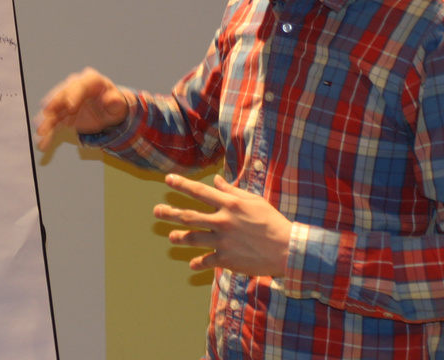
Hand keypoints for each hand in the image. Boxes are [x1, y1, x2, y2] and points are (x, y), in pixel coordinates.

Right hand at [35, 67, 130, 151]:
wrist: (107, 112)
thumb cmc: (113, 104)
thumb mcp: (119, 104)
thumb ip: (116, 102)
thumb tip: (113, 100)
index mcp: (91, 80)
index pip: (81, 85)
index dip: (74, 95)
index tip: (69, 107)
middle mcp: (75, 87)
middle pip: (62, 94)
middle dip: (54, 105)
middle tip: (47, 114)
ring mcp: (66, 100)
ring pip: (54, 109)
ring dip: (46, 121)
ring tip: (40, 132)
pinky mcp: (62, 114)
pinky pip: (53, 123)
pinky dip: (48, 133)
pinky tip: (42, 143)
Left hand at [154, 173, 291, 277]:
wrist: (287, 249)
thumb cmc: (272, 222)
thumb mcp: (253, 201)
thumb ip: (232, 191)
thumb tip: (216, 180)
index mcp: (230, 204)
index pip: (200, 191)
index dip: (182, 184)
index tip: (168, 179)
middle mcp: (222, 221)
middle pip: (189, 215)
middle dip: (170, 213)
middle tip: (156, 211)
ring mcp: (222, 241)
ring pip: (192, 238)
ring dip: (178, 237)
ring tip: (171, 237)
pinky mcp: (226, 259)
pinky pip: (206, 260)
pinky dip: (198, 263)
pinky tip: (192, 264)